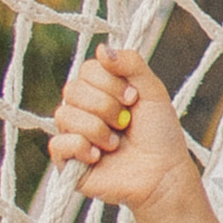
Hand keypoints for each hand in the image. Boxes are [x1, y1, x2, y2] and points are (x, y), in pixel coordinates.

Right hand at [48, 45, 191, 215]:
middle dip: (106, 106)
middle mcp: (83, 110)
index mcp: (100, 91)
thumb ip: (130, 64)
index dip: (110, 83)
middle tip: (126, 122)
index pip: (87, 69)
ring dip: (98, 129)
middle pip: (72, 89)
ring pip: (65, 115)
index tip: (133, 98)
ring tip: (116, 144)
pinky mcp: (68, 162)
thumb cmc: (159, 134)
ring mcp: (74, 135)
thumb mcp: (152, 91)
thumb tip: (102, 49)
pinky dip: (81, 147)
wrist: (163, 174)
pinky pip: (58, 143)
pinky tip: (98, 157)